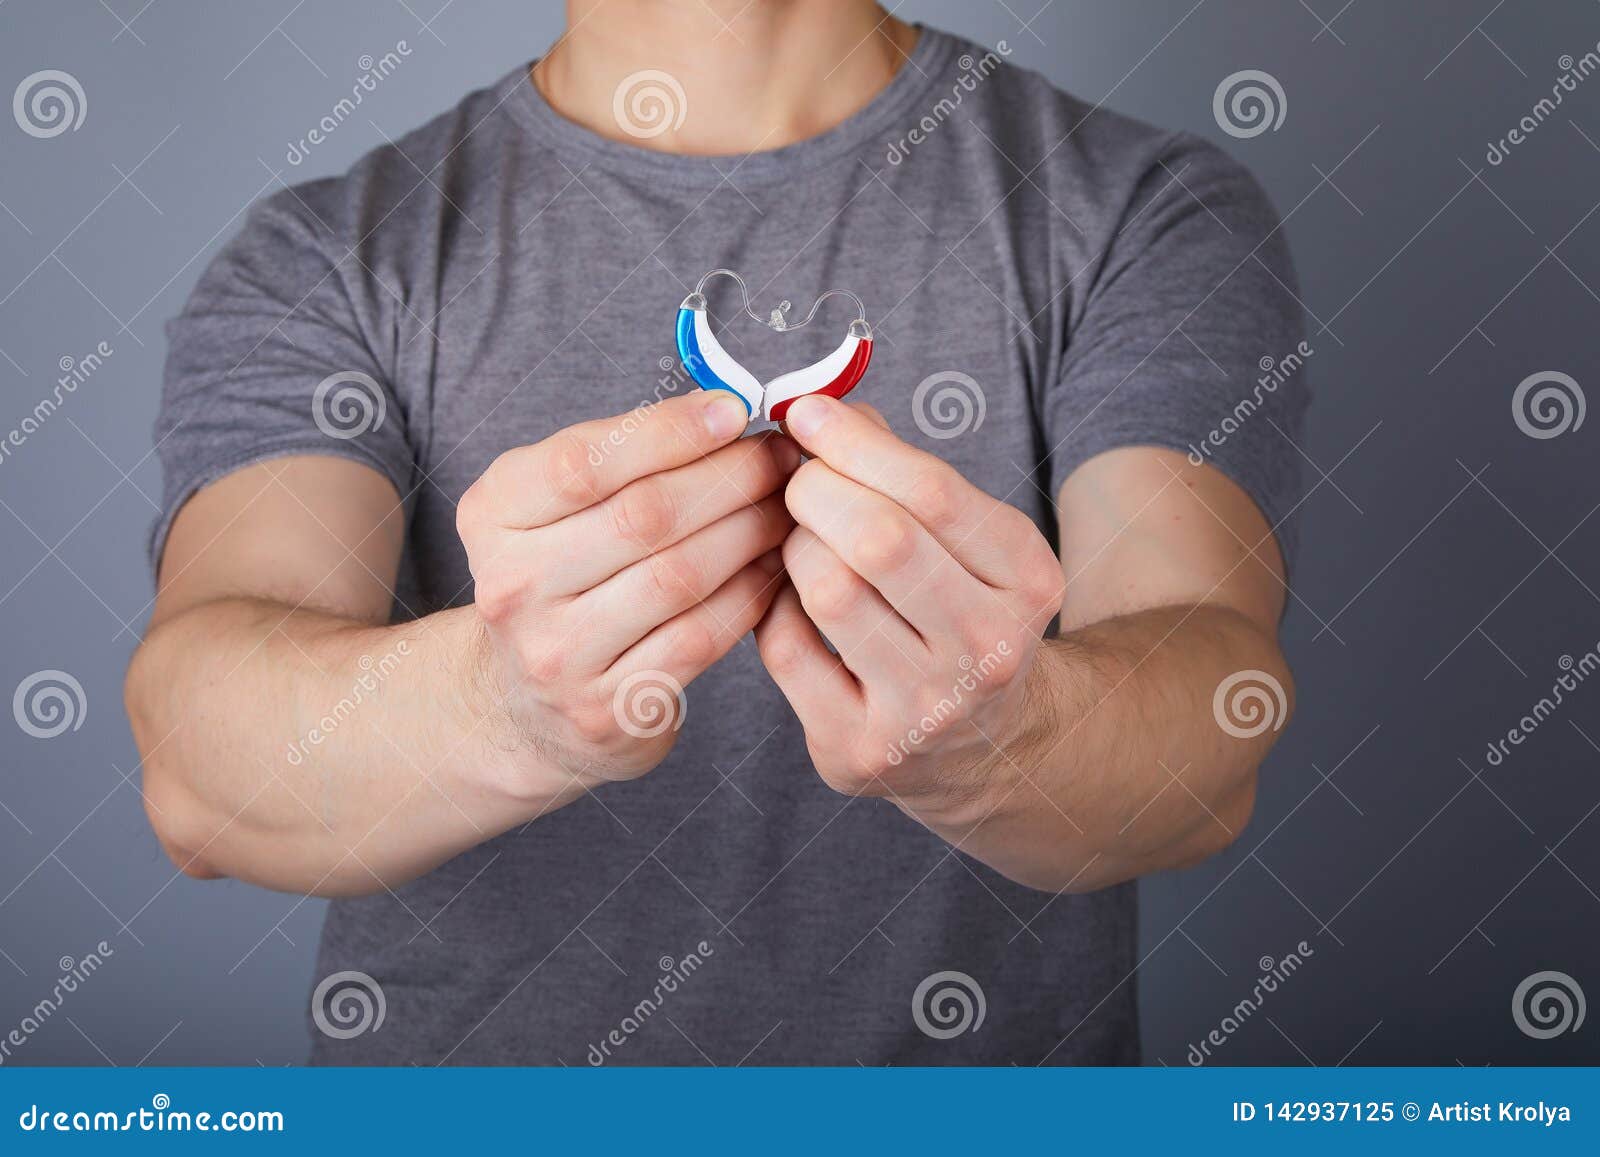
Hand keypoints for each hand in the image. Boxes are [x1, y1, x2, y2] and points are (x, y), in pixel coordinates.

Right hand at [457, 391, 797, 784]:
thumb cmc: (565, 575)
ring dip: (750, 532)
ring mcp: (556, 655)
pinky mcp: (606, 708)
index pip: (584, 462)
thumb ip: (623, 454)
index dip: (670, 431)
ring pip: (679, 576)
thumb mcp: (557, 504)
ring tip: (784, 506)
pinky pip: (700, 636)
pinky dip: (749, 593)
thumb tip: (725, 409)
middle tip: (779, 459)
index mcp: (493, 516)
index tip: (734, 410)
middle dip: (729, 478)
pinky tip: (774, 565)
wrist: (531, 702)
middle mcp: (511, 586)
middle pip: (643, 516)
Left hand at [755, 395, 1064, 815]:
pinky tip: (792, 598)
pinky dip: (774, 605)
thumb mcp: (968, 542)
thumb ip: (903, 474)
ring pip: (827, 590)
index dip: (857, 443)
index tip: (809, 413)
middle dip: (818, 489)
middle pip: (879, 540)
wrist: (982, 744)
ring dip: (795, 545)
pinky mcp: (859, 749)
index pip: (934, 493)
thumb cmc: (958, 613)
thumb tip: (822, 414)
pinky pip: (786, 646)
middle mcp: (987, 651)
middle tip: (799, 478)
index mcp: (1028, 582)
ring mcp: (924, 710)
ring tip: (802, 538)